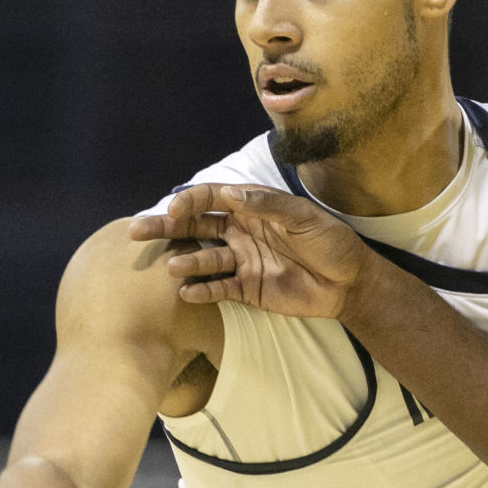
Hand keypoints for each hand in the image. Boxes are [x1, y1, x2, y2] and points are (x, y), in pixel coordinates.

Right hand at [127, 184, 368, 318]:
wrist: (350, 283)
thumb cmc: (332, 242)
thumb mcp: (305, 219)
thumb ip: (268, 206)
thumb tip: (231, 194)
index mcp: (253, 209)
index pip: (213, 199)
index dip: (191, 201)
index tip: (174, 209)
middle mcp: (241, 233)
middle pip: (196, 227)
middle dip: (167, 228)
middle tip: (137, 232)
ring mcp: (242, 261)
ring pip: (203, 259)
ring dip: (185, 263)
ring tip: (170, 269)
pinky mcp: (247, 289)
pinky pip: (219, 289)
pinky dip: (202, 291)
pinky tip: (187, 293)